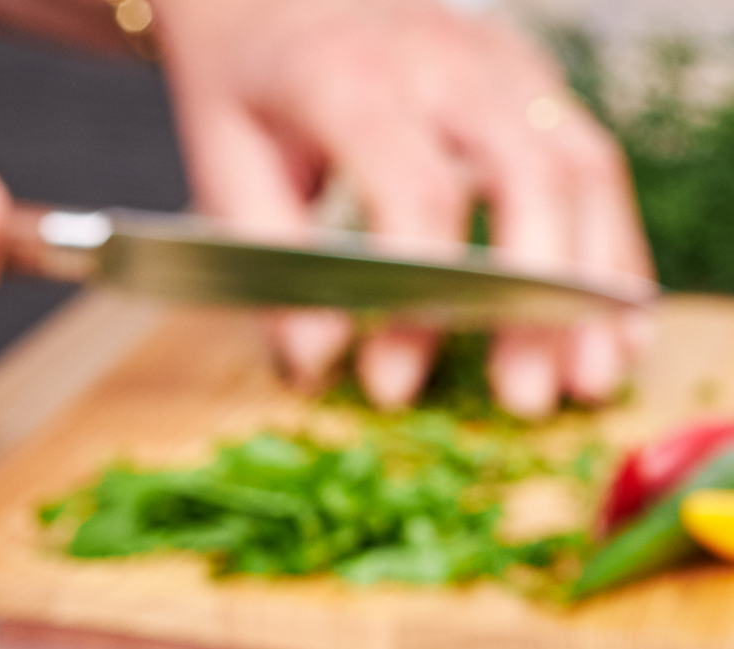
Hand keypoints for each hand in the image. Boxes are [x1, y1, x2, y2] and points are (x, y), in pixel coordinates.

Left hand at [153, 0, 651, 412]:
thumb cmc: (249, 88)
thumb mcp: (223, 166)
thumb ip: (270, 261)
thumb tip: (316, 359)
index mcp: (355, 82)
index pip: (416, 189)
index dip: (416, 297)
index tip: (394, 384)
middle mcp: (446, 64)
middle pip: (525, 176)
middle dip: (532, 298)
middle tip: (524, 396)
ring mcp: (503, 69)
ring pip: (580, 167)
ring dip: (594, 282)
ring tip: (591, 379)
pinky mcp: (532, 86)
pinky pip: (592, 164)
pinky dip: (611, 249)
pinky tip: (613, 327)